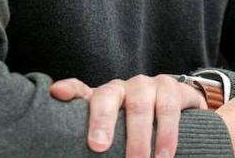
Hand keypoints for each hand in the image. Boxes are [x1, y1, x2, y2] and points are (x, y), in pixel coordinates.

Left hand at [49, 74, 207, 157]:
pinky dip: (167, 136)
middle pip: (107, 97)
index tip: (57, 92)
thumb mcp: (114, 130)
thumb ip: (94, 137)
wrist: (177, 107)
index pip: (80, 90)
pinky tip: (165, 156)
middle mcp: (123, 87)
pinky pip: (169, 110)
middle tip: (98, 147)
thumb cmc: (136, 126)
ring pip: (140, 107)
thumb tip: (75, 153)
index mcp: (103, 97)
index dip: (69, 89)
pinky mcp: (173, 89)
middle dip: (102, 121)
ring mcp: (148, 85)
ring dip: (140, 139)